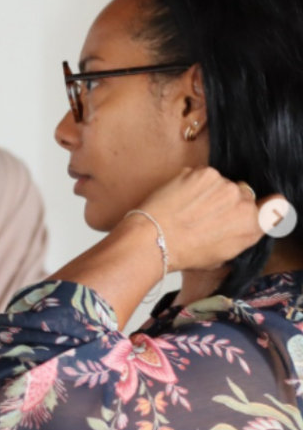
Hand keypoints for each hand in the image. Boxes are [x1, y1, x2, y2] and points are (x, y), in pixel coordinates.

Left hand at [132, 166, 267, 272]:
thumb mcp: (221, 255)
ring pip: (221, 182)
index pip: (275, 204)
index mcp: (252, 226)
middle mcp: (244, 204)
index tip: (250, 206)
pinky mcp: (205, 173)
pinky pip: (202, 174)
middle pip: (242, 193)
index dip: (263, 204)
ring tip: (187, 207)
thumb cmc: (184, 253)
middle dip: (226, 200)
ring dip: (208, 190)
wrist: (155, 239)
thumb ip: (239, 236)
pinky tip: (180, 197)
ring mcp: (225, 185)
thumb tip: (239, 225)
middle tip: (204, 213)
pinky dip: (192, 182)